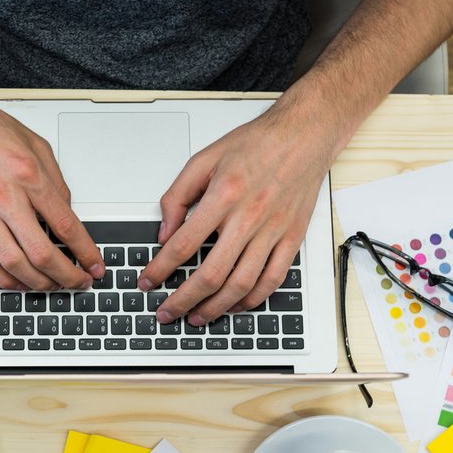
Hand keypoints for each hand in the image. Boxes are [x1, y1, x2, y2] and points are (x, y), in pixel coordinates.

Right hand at [0, 86, 102, 290]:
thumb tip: (66, 213)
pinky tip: (15, 282)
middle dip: (67, 276)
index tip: (94, 267)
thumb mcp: (35, 145)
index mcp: (29, 176)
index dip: (86, 253)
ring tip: (51, 286)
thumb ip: (55, 182)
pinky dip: (2, 278)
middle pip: (42, 253)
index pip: (67, 227)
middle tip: (78, 284)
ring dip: (37, 283)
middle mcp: (6, 197)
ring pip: (13, 263)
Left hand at [138, 106, 337, 323]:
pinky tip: (234, 306)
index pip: (183, 245)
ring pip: (241, 284)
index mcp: (223, 196)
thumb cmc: (256, 144)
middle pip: (211, 274)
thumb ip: (178, 196)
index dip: (160, 269)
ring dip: (215, 308)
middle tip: (166, 312)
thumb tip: (165, 232)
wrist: (304, 134)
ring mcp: (273, 231)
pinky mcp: (292, 238)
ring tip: (196, 317)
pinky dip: (251, 300)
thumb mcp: (204, 159)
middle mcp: (249, 217)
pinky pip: (272, 280)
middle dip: (183, 300)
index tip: (147, 282)